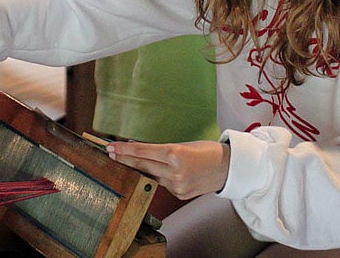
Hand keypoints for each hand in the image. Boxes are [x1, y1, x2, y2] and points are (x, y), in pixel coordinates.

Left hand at [106, 140, 229, 199]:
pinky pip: (162, 184)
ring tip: (131, 159)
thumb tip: (137, 148)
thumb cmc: (208, 151)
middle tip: (110, 153)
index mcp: (176, 154)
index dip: (124, 150)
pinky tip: (162, 171)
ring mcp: (177, 186)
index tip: (111, 147)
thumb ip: (160, 149)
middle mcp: (175, 172)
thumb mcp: (183, 144)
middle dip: (124, 159)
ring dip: (141, 168)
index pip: (142, 151)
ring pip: (151, 175)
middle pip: (142, 165)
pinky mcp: (179, 194)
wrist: (229, 168)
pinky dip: (158, 176)